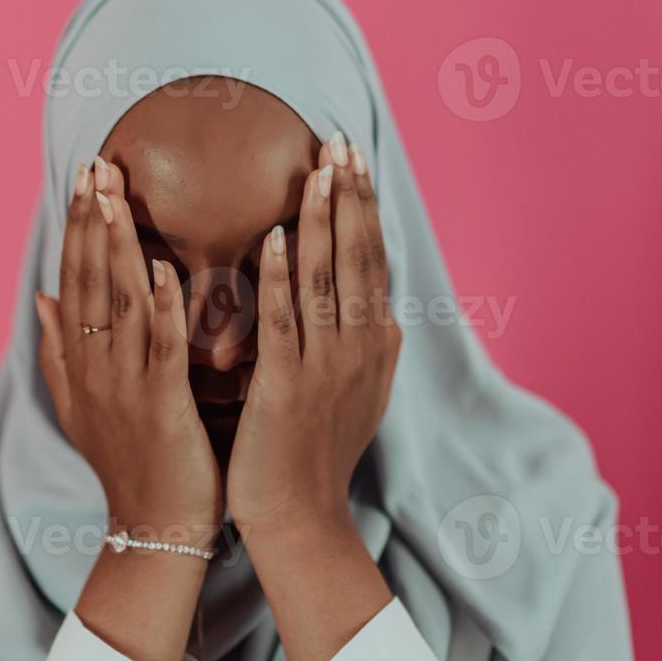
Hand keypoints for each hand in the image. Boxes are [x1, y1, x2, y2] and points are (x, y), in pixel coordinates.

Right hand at [35, 156, 222, 546]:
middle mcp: (95, 369)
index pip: (74, 281)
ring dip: (116, 248)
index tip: (82, 180)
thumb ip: (60, 349)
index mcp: (80, 363)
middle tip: (96, 166)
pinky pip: (158, 350)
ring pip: (116, 305)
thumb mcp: (81, 405)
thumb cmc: (129, 464)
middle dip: (91, 222)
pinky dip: (157, 309)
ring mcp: (124, 388)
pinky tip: (158, 268)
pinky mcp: (160, 408)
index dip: (77, 229)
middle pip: (89, 282)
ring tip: (115, 196)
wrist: (153, 529)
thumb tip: (40, 297)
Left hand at [227, 137, 401, 533]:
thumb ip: (369, 351)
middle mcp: (359, 350)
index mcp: (374, 347)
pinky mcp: (286, 387)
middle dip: (351, 197)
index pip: (372, 262)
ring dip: (322, 221)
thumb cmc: (316, 456)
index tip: (355, 160)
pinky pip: (285, 321)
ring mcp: (326, 368)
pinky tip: (273, 237)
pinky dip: (281, 276)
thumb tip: (388, 317)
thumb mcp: (359, 397)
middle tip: (343, 141)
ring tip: (319, 171)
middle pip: (358, 259)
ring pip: (327, 280)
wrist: (301, 519)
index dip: (364, 209)